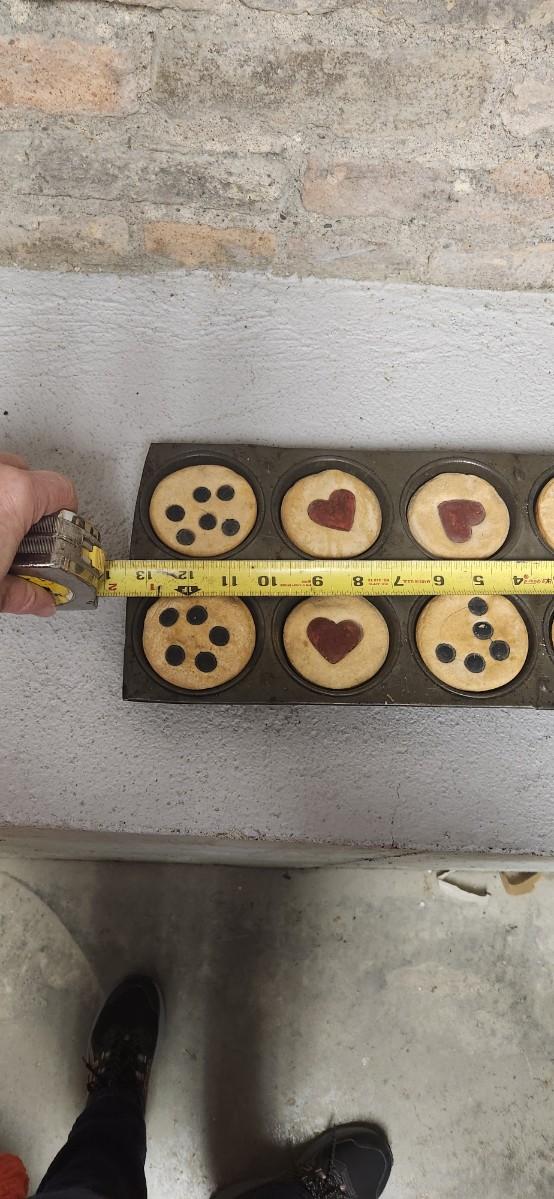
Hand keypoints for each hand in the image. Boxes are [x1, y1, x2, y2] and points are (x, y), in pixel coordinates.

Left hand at [0, 453, 76, 615]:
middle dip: (30, 505)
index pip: (63, 490)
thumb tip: (40, 601)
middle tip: (26, 534)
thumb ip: (22, 593)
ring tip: (3, 527)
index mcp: (16, 494)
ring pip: (4, 472)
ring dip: (6, 495)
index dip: (69, 515)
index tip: (64, 534)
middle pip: (29, 474)